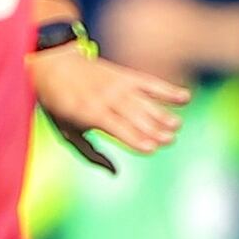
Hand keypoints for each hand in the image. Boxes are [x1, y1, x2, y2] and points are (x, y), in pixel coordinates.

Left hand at [31, 46, 189, 171]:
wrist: (54, 65)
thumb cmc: (59, 105)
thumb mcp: (67, 132)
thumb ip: (90, 154)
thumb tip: (115, 173)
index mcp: (89, 113)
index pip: (117, 128)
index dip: (134, 139)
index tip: (151, 149)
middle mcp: (106, 98)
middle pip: (135, 116)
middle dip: (153, 128)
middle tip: (169, 140)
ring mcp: (117, 86)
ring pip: (145, 101)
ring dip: (162, 113)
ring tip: (176, 125)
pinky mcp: (126, 76)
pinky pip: (150, 83)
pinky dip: (167, 89)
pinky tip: (185, 98)